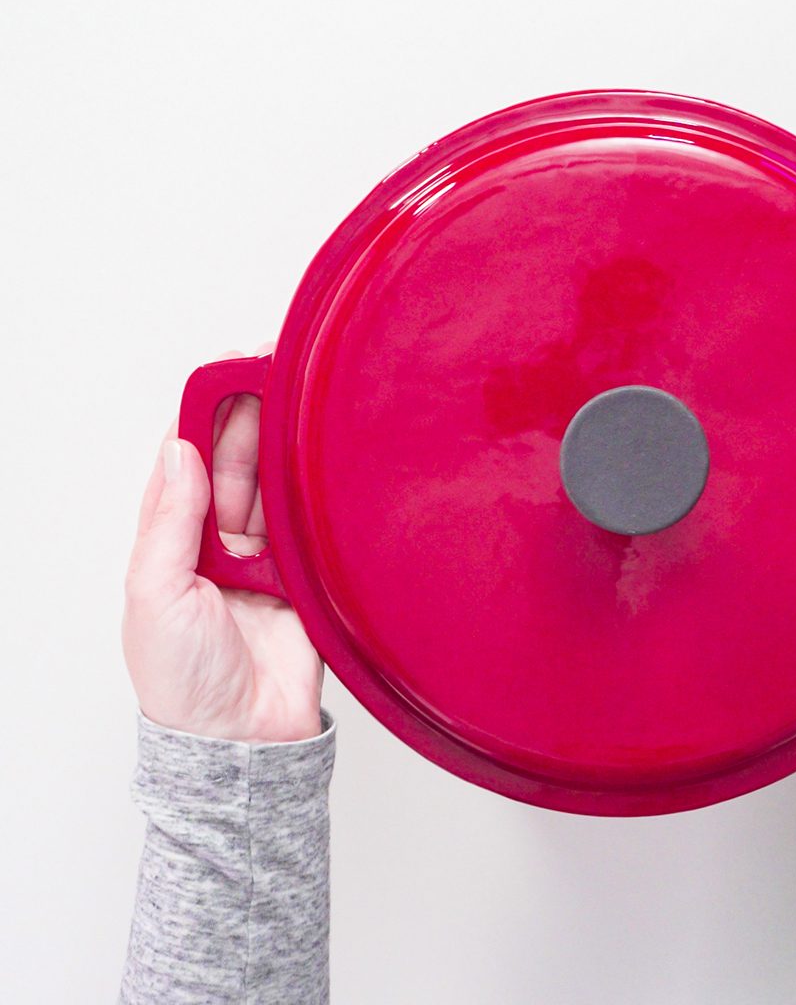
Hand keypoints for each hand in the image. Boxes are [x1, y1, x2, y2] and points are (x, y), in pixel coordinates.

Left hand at [122, 344, 322, 742]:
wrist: (245, 739)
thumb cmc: (184, 681)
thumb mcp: (156, 595)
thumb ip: (169, 522)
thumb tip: (178, 452)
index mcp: (171, 541)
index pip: (186, 461)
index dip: (203, 414)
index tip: (225, 375)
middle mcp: (217, 542)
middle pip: (235, 462)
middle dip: (250, 414)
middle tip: (273, 371)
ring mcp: (264, 556)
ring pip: (276, 485)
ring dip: (286, 444)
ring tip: (300, 399)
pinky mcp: (304, 574)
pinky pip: (312, 522)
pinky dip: (317, 491)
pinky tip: (323, 458)